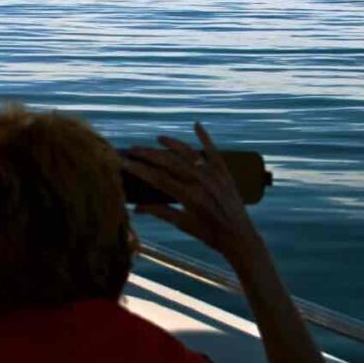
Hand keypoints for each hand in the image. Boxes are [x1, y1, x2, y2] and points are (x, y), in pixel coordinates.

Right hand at [123, 122, 263, 266]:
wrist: (239, 237)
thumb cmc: (209, 235)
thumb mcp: (183, 224)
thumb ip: (160, 212)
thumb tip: (136, 207)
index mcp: (188, 196)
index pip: (157, 178)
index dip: (139, 169)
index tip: (124, 162)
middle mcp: (201, 182)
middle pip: (169, 163)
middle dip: (149, 154)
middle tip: (133, 149)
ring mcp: (214, 175)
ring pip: (189, 153)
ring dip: (173, 144)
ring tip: (158, 139)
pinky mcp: (225, 173)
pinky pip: (214, 151)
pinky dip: (206, 138)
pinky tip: (197, 125)